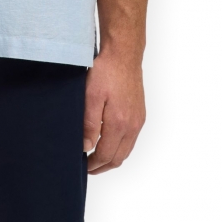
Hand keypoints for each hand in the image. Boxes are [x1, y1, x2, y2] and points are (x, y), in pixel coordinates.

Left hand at [83, 47, 145, 173]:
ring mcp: (138, 120)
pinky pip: (131, 139)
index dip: (93, 164)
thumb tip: (86, 147)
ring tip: (97, 158)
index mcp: (119, 123)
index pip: (106, 155)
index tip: (82, 165)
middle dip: (103, 166)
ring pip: (126, 150)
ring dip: (112, 158)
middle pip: (118, 157)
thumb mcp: (90, 96)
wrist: (123, 54)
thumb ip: (89, 124)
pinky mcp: (140, 114)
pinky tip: (109, 142)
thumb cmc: (106, 71)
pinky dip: (120, 147)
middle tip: (88, 167)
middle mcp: (132, 126)